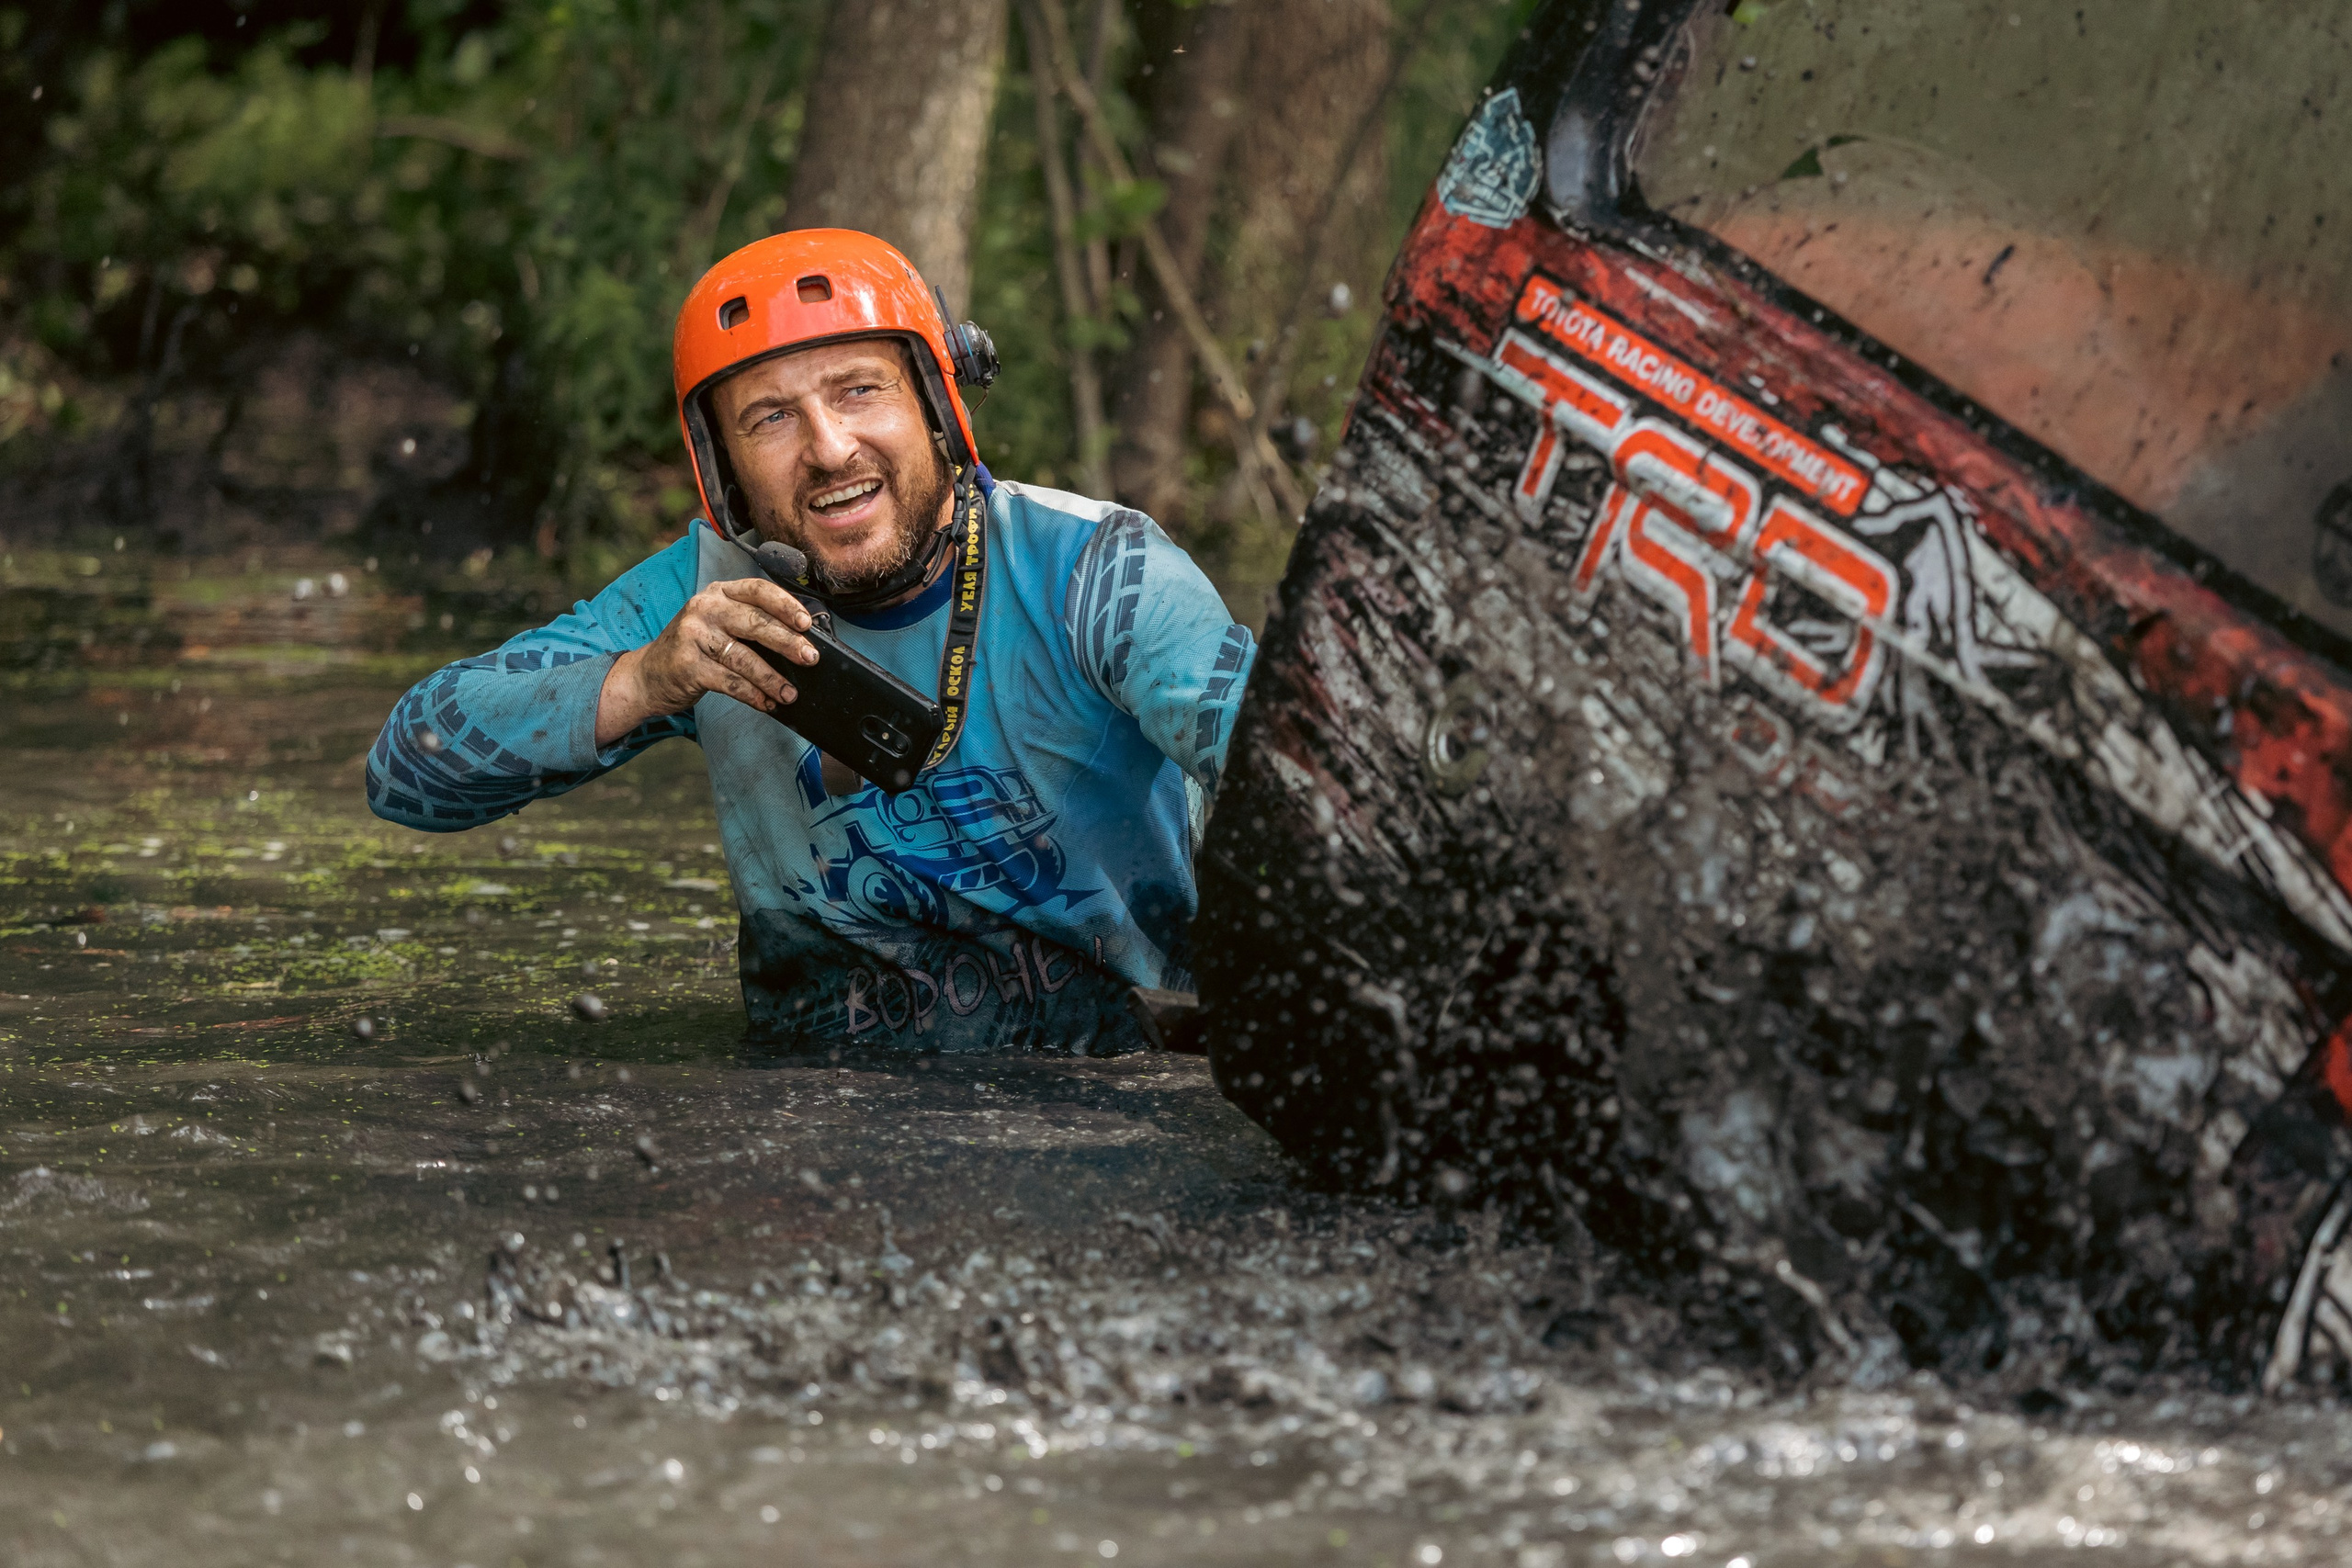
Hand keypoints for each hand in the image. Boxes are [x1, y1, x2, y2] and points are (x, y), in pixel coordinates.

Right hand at [596, 578, 818, 743]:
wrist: (647, 675)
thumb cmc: (693, 649)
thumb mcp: (717, 624)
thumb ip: (750, 623)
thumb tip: (800, 641)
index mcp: (718, 593)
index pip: (758, 590)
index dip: (785, 604)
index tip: (806, 623)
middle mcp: (704, 608)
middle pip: (755, 622)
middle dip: (788, 642)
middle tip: (810, 658)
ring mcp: (693, 636)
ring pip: (744, 657)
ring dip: (772, 679)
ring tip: (790, 694)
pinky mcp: (688, 665)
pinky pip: (730, 682)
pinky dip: (753, 695)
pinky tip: (767, 703)